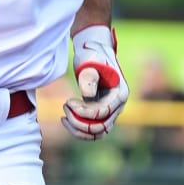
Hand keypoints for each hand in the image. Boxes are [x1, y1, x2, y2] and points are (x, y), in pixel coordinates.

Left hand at [62, 25, 127, 139]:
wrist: (94, 52)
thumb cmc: (92, 54)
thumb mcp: (90, 61)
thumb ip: (89, 77)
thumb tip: (88, 96)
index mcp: (120, 93)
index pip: (103, 113)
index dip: (84, 112)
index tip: (68, 101)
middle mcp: (118, 105)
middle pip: (101, 126)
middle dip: (79, 121)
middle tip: (65, 106)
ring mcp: (111, 110)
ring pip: (97, 132)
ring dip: (79, 129)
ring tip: (64, 117)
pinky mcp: (102, 113)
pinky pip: (93, 130)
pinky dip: (79, 130)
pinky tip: (66, 119)